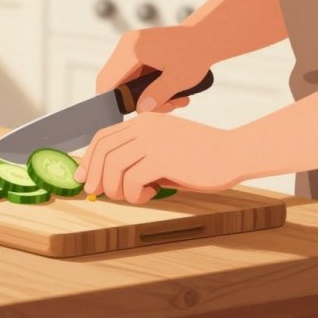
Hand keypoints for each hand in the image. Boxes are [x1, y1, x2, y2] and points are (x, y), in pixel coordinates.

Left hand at [73, 114, 244, 203]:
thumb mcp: (164, 152)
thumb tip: (106, 181)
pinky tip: (152, 194)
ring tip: (134, 195)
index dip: (88, 158)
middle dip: (94, 176)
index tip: (83, 177)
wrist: (234, 153)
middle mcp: (144, 127)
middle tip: (96, 193)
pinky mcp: (161, 158)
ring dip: (117, 189)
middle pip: (103, 151)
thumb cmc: (200, 157)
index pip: (103, 137)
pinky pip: (132, 181)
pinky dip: (136, 194)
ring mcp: (152, 141)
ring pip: (113, 168)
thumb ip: (139, 160)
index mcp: (144, 122)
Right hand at [98, 26, 213, 112]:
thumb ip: (157, 96)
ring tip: (174, 102)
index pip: (108, 80)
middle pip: (116, 81)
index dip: (111, 100)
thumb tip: (140, 109)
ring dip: (147, 94)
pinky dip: (149, 85)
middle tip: (162, 108)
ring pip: (127, 79)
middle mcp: (127, 44)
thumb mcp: (178, 79)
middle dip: (137, 100)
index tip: (120, 114)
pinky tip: (171, 92)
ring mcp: (132, 45)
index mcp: (132, 50)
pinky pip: (135, 72)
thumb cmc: (196, 53)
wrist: (207, 35)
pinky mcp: (139, 48)